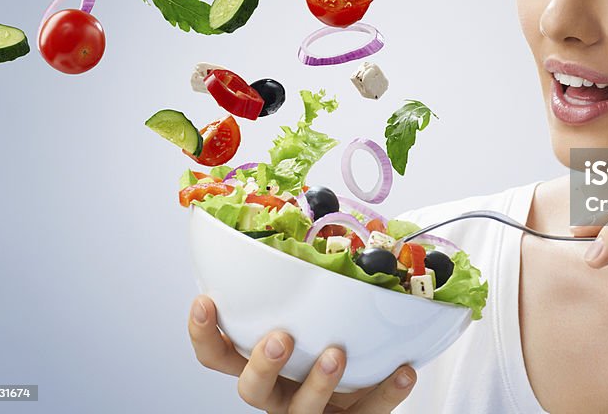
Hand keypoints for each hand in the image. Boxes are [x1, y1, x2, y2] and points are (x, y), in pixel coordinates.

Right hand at [188, 295, 416, 412]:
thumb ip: (307, 283)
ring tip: (337, 353)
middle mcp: (281, 392)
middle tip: (280, 338)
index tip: (206, 301)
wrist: (369, 390)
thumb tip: (321, 212)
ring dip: (318, 382)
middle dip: (262, 364)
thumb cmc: (331, 341)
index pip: (218, 356)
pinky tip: (403, 372)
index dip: (205, 334)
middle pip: (251, 390)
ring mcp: (313, 411)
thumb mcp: (312, 315)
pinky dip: (387, 392)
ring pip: (302, 411)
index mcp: (263, 363)